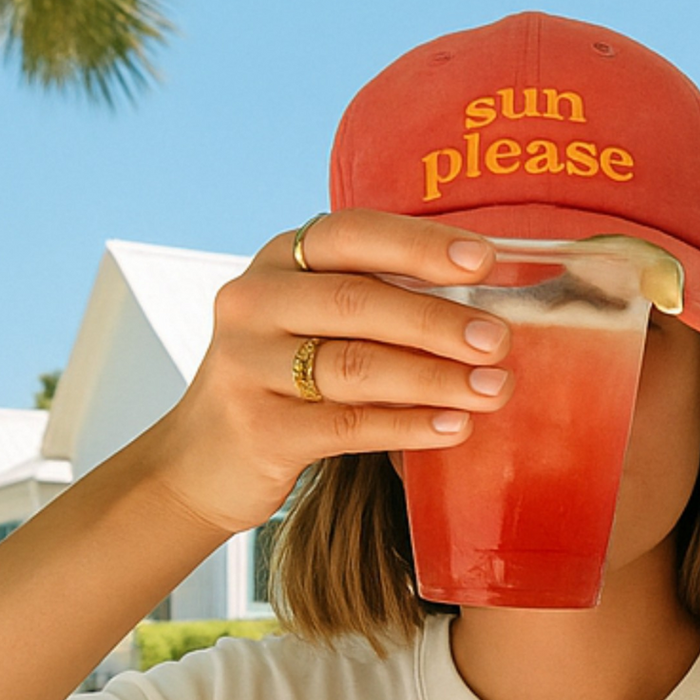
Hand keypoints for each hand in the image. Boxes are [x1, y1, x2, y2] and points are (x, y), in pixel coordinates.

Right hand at [143, 209, 514, 538]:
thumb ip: (373, 306)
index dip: (418, 245)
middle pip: (357, 302)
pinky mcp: (261, 428)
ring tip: (492, 389)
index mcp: (277, 263)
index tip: (483, 257)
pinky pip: (349, 424)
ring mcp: (249, 365)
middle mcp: (254, 302)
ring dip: (434, 378)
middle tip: (498, 340)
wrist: (201, 463)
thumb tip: (482, 309)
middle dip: (438, 320)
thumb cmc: (282, 387)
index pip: (352, 236)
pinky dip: (408, 425)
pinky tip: (454, 428)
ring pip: (356, 365)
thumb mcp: (310, 326)